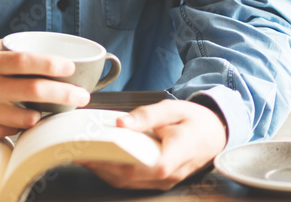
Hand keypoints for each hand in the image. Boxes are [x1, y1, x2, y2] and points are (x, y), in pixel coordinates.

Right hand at [0, 40, 91, 140]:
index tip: (71, 68)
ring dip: (46, 114)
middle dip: (65, 94)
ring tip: (56, 109)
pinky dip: (24, 125)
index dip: (52, 65)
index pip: (25, 61)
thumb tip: (38, 45)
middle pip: (35, 90)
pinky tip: (29, 120)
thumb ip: (4, 50)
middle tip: (82, 96)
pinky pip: (12, 131)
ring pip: (28, 116)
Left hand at [81, 99, 227, 189]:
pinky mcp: (156, 180)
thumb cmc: (195, 120)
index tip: (93, 150)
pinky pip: (130, 180)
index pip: (145, 165)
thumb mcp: (173, 109)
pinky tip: (96, 159)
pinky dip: (111, 172)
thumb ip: (147, 115)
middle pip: (128, 176)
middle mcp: (168, 174)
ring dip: (101, 170)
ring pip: (126, 182)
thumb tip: (121, 123)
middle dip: (99, 165)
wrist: (215, 133)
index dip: (116, 161)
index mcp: (175, 155)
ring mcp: (163, 180)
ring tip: (79, 153)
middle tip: (75, 149)